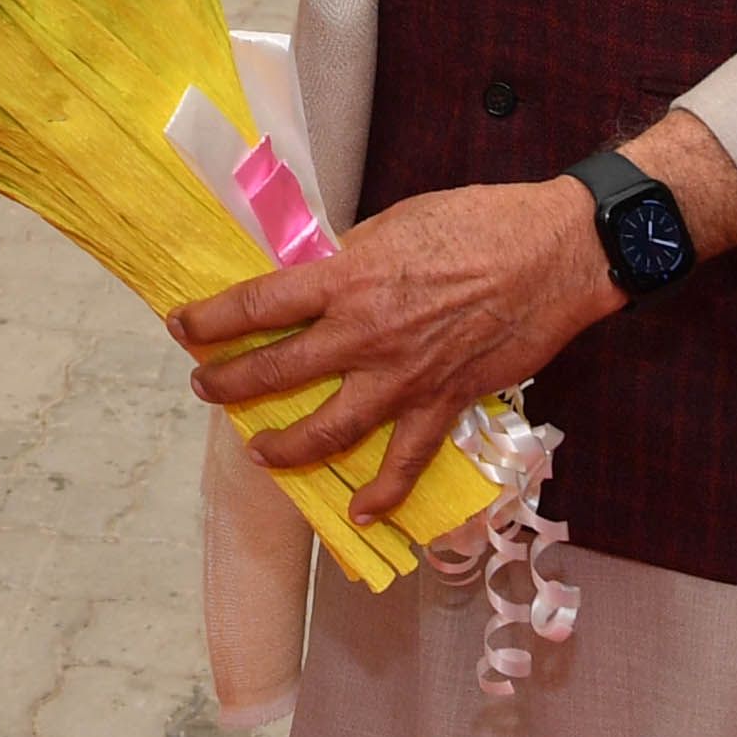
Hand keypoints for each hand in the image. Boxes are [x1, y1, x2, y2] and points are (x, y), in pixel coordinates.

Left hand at [172, 178, 617, 522]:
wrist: (553, 253)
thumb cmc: (476, 221)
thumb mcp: (395, 223)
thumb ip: (351, 258)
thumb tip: (320, 277)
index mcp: (348, 277)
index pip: (260, 304)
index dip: (213, 319)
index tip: (183, 328)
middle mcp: (366, 333)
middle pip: (279, 370)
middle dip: (231, 383)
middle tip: (204, 388)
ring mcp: (404, 376)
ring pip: (329, 429)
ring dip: (287, 446)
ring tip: (258, 450)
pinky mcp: (444, 402)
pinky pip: (406, 460)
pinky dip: (383, 494)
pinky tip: (362, 515)